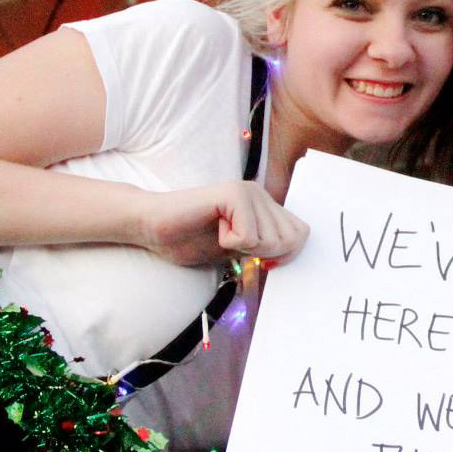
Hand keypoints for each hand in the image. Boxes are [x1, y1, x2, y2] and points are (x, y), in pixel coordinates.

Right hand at [133, 181, 309, 266]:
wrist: (151, 226)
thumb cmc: (189, 239)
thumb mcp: (237, 249)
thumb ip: (264, 249)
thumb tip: (292, 255)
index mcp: (265, 207)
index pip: (301, 233)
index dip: (285, 254)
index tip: (259, 260)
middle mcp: (261, 195)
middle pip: (291, 240)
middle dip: (264, 254)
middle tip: (235, 244)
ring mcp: (248, 191)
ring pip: (271, 240)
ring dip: (244, 248)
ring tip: (221, 234)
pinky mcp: (233, 194)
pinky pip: (248, 236)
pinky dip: (229, 243)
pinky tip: (213, 228)